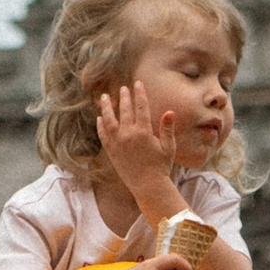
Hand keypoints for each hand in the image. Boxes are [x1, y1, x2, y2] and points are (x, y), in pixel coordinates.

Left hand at [95, 81, 183, 207]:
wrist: (148, 186)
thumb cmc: (161, 167)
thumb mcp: (169, 147)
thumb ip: (167, 129)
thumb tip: (170, 111)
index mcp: (144, 132)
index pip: (141, 107)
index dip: (139, 93)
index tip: (137, 83)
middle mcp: (128, 135)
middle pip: (125, 110)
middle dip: (124, 97)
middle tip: (123, 88)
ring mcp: (118, 143)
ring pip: (109, 120)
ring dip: (106, 107)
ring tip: (104, 97)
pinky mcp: (111, 151)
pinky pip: (103, 135)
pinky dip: (100, 125)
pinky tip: (99, 118)